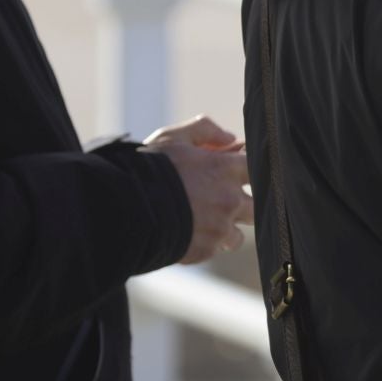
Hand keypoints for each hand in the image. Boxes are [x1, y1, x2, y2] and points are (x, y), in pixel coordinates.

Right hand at [141, 115, 253, 263]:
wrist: (124, 209)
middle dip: (243, 204)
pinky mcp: (206, 250)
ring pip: (238, 234)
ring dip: (226, 229)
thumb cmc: (148, 169)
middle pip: (257, 205)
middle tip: (221, 201)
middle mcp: (230, 199)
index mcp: (225, 169)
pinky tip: (187, 234)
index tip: (236, 173)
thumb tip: (230, 138)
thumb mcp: (172, 137)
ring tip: (202, 223)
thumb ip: (204, 130)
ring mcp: (220, 228)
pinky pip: (216, 249)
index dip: (248, 170)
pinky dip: (206, 243)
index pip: (257, 169)